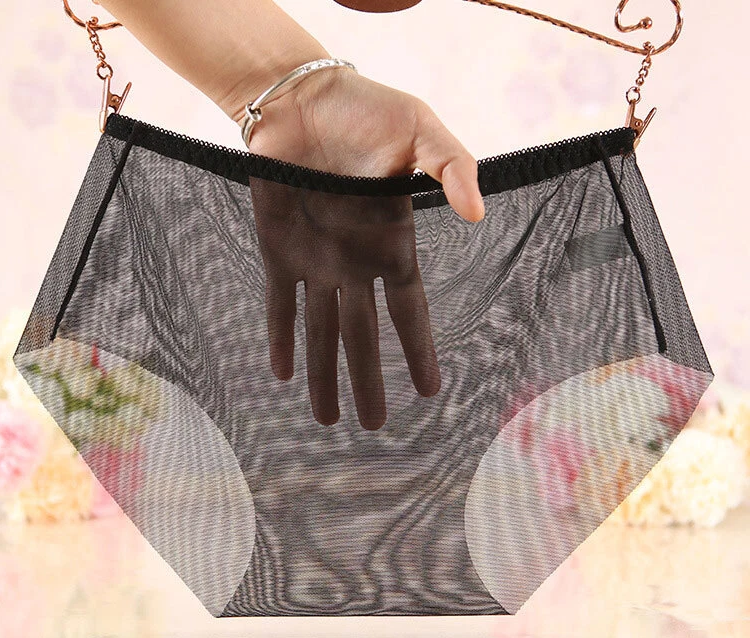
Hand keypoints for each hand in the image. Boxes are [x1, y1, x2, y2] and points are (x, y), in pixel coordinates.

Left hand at [242, 67, 485, 429]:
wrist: (302, 96)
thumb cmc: (368, 109)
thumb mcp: (421, 131)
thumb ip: (452, 167)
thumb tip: (477, 215)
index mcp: (391, 245)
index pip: (409, 312)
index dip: (417, 352)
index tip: (429, 391)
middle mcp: (354, 264)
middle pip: (362, 338)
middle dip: (367, 382)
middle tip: (373, 425)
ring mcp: (315, 261)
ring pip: (321, 332)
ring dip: (323, 375)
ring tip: (326, 419)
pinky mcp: (276, 249)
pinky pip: (278, 303)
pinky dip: (279, 337)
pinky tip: (282, 373)